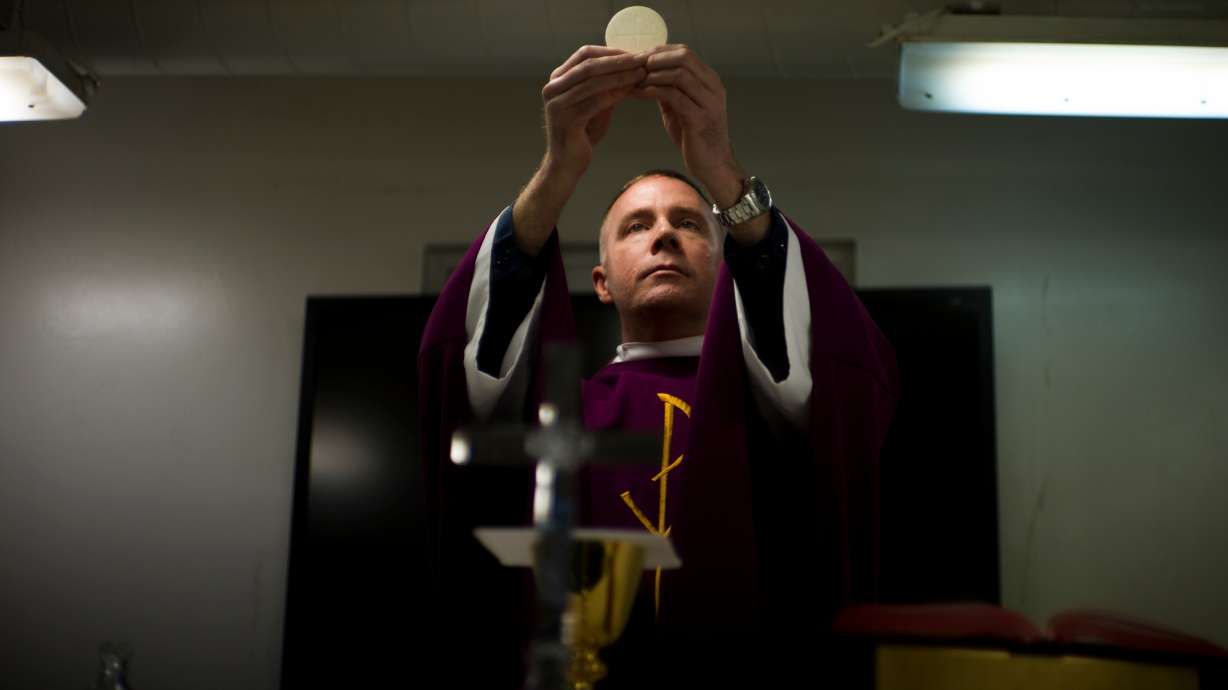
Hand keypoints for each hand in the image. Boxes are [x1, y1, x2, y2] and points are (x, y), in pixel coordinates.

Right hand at [513, 46, 646, 256]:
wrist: (566, 165)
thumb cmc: (582, 133)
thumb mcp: (595, 103)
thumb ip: (606, 85)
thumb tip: (632, 65)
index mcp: (557, 79)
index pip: (585, 54)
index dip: (612, 51)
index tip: (635, 53)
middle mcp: (553, 88)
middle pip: (589, 64)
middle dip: (618, 60)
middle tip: (642, 59)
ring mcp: (556, 103)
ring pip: (593, 81)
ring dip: (621, 76)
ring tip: (642, 74)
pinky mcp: (565, 120)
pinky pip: (595, 102)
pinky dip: (615, 94)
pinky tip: (632, 92)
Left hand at [632, 45, 741, 202]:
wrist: (713, 166)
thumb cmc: (695, 138)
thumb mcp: (681, 109)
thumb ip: (670, 90)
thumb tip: (648, 75)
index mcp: (710, 82)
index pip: (685, 52)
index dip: (659, 51)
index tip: (639, 57)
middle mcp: (713, 88)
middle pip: (683, 57)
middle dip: (655, 59)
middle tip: (635, 67)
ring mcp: (709, 103)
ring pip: (679, 74)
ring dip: (653, 75)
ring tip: (635, 81)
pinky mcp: (700, 119)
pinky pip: (674, 96)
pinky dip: (653, 91)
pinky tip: (639, 94)